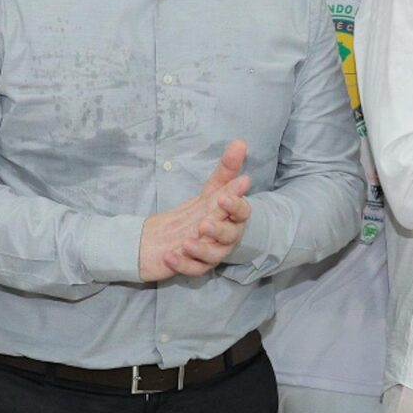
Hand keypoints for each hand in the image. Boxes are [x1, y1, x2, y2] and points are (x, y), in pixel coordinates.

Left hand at [138, 141, 252, 280]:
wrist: (177, 234)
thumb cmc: (203, 210)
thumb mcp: (213, 188)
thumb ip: (226, 169)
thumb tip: (240, 142)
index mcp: (233, 217)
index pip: (242, 212)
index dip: (236, 206)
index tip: (224, 197)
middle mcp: (227, 236)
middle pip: (230, 237)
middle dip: (218, 230)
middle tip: (203, 223)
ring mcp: (212, 253)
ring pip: (213, 256)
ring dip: (201, 250)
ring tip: (186, 242)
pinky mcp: (196, 266)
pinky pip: (194, 270)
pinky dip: (183, 265)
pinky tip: (170, 256)